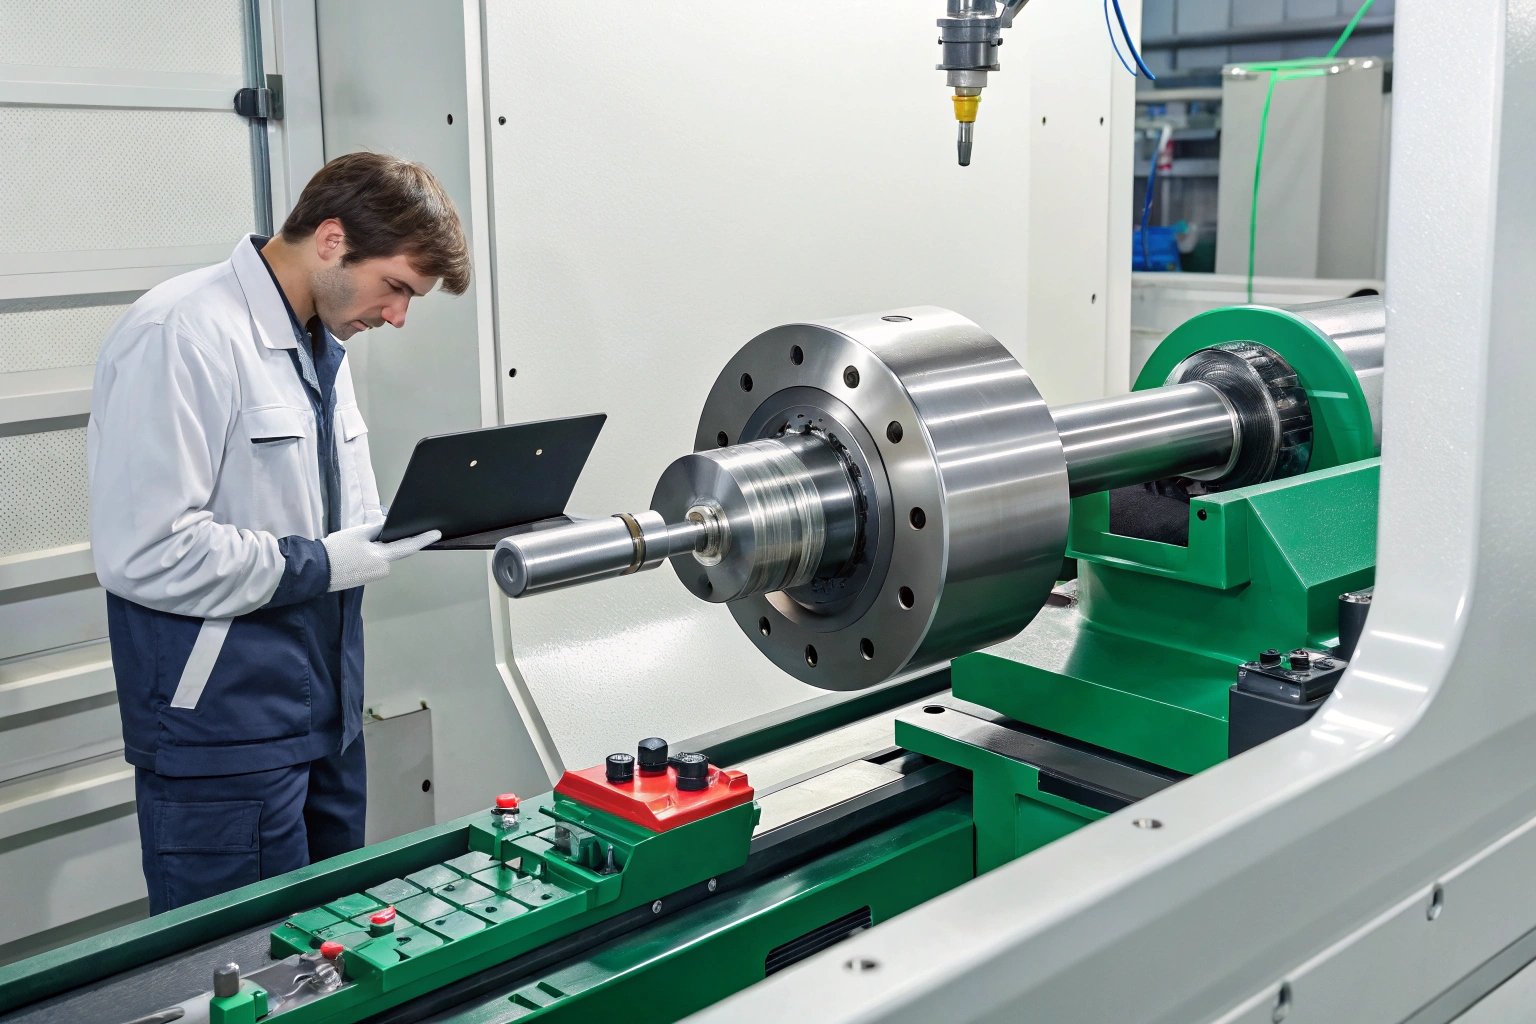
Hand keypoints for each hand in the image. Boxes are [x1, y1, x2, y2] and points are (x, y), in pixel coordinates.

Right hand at [322, 523, 440, 591]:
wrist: (316, 571)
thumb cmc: (335, 551)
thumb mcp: (357, 533)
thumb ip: (377, 528)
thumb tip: (389, 526)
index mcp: (382, 558)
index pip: (408, 546)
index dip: (424, 539)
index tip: (437, 533)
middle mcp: (382, 569)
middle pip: (391, 550)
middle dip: (383, 541)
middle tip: (362, 538)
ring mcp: (374, 576)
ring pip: (380, 556)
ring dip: (373, 549)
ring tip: (352, 547)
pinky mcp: (366, 579)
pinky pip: (373, 563)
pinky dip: (367, 556)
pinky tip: (353, 554)